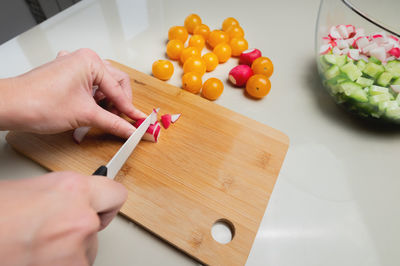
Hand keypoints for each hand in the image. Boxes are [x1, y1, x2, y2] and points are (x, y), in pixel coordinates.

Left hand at [0, 48, 145, 138]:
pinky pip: (88, 87)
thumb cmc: (38, 103)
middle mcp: (82, 59)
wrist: (10, 107)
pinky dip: (92, 101)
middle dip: (117, 105)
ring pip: (101, 86)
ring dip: (104, 104)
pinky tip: (88, 113)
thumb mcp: (85, 116)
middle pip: (114, 83)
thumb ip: (114, 123)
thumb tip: (130, 130)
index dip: (130, 109)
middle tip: (119, 121)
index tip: (139, 123)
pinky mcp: (65, 76)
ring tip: (98, 118)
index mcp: (90, 61)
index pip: (120, 89)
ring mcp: (73, 66)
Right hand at [0, 171, 126, 265]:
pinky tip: (34, 259)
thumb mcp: (28, 191)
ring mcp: (75, 251)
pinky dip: (60, 264)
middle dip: (79, 230)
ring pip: (86, 251)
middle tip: (51, 233)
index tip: (100, 209)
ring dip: (68, 252)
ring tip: (34, 248)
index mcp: (72, 190)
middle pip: (97, 226)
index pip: (116, 195)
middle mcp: (80, 219)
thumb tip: (76, 201)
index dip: (105, 203)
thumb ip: (61, 195)